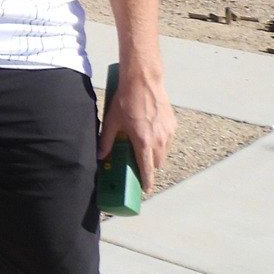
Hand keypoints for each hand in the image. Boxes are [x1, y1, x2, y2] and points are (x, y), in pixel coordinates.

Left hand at [100, 67, 175, 181]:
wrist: (143, 82)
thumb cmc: (126, 101)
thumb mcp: (111, 122)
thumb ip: (106, 141)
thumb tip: (100, 155)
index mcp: (144, 142)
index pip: (147, 169)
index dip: (147, 182)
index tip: (146, 190)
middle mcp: (159, 140)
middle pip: (157, 163)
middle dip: (149, 167)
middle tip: (138, 162)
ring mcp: (168, 132)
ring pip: (164, 152)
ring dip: (156, 154)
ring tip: (143, 146)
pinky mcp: (173, 124)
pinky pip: (168, 140)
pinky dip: (161, 142)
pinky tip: (150, 133)